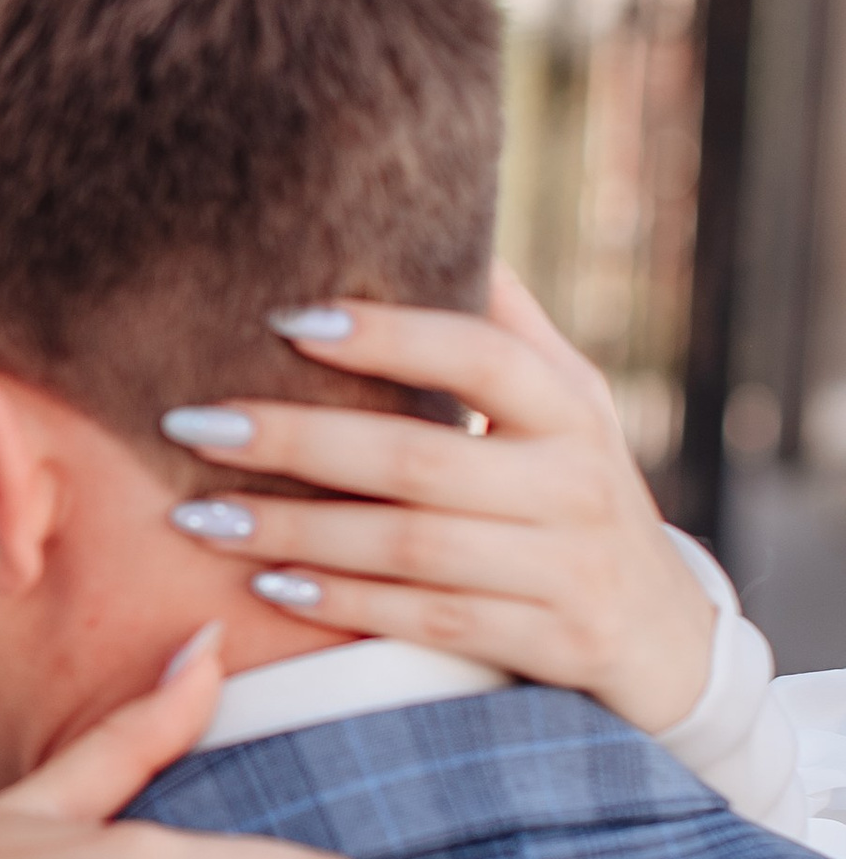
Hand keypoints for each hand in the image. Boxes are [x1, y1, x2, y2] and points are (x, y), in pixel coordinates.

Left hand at [156, 266, 714, 732]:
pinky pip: (424, 621)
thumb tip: (437, 216)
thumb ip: (505, 326)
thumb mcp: (568, 403)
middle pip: (417, 458)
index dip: (387, 336)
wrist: (665, 635)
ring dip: (293, 533)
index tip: (285, 320)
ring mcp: (560, 570)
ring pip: (407, 547)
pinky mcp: (542, 642)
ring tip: (199, 518)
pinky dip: (342, 603)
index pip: (480, 355)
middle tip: (191, 426)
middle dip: (294, 442)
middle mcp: (572, 484)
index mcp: (572, 408)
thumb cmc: (579, 490)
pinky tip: (266, 586)